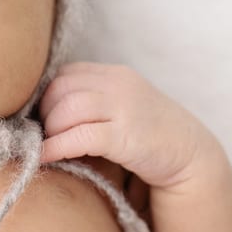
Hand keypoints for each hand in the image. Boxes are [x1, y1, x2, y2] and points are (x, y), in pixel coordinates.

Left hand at [39, 63, 210, 189]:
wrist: (191, 155)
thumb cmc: (150, 135)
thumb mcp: (122, 106)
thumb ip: (93, 101)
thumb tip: (43, 114)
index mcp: (115, 74)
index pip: (65, 74)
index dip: (46, 96)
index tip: (40, 118)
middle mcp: (118, 84)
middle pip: (60, 89)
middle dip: (44, 113)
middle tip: (41, 135)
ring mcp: (123, 107)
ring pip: (66, 110)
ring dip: (49, 131)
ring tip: (46, 146)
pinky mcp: (125, 135)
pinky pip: (78, 137)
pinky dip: (55, 147)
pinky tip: (44, 158)